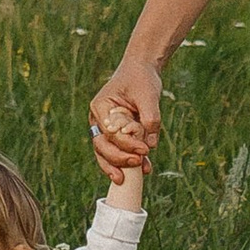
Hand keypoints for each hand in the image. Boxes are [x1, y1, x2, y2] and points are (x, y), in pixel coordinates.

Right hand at [88, 51, 162, 182]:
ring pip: (104, 152)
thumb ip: (150, 118)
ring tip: (128, 179)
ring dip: (116, 166)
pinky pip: (116, 150)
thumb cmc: (142, 79)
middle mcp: (98, 119)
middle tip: (138, 164)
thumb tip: (151, 145)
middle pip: (102, 146)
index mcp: (101, 107)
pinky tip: (140, 171)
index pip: (110, 132)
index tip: (144, 150)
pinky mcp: (115, 133)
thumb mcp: (148, 95)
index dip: (126, 144)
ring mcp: (104, 127)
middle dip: (118, 159)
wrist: (141, 70)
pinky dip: (125, 161)